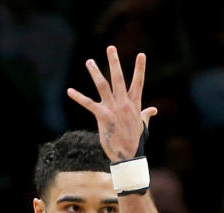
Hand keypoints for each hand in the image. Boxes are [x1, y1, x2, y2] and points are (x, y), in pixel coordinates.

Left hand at [67, 46, 157, 162]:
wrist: (129, 154)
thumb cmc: (136, 140)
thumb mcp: (143, 125)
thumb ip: (146, 114)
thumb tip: (153, 110)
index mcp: (135, 104)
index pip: (138, 82)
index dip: (140, 68)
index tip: (141, 54)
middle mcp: (123, 103)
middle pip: (118, 78)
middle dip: (114, 62)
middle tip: (111, 48)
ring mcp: (112, 108)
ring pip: (103, 86)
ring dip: (95, 73)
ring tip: (89, 61)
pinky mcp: (102, 116)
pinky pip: (88, 104)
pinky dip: (78, 97)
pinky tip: (69, 91)